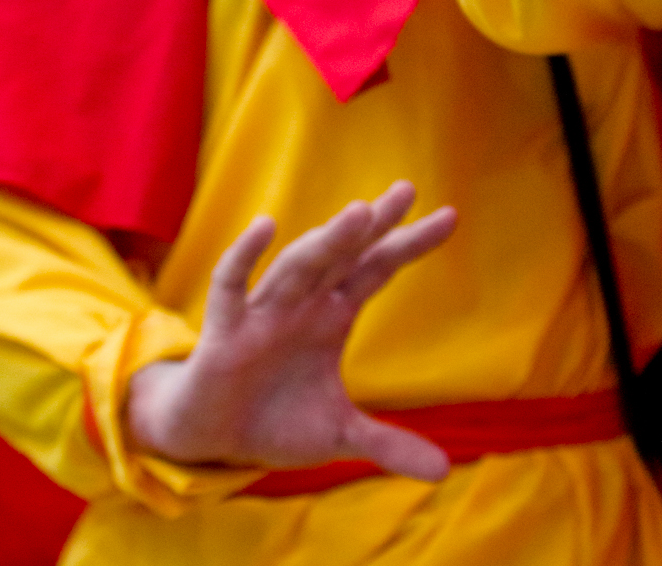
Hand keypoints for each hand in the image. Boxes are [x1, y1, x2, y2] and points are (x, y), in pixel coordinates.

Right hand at [123, 182, 456, 478]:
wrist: (212, 439)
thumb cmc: (276, 419)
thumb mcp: (340, 433)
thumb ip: (389, 444)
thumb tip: (445, 471)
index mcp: (333, 315)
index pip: (377, 269)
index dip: (409, 244)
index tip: (449, 216)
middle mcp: (304, 303)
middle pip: (344, 254)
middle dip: (373, 225)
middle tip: (406, 190)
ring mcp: (265, 312)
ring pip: (299, 266)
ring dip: (327, 240)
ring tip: (358, 213)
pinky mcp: (224, 331)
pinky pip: (231, 286)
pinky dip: (245, 257)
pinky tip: (264, 227)